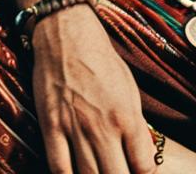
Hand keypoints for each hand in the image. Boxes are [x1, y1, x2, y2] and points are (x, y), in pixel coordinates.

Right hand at [30, 1, 155, 173]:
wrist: (68, 35)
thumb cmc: (101, 60)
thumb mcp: (130, 89)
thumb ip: (135, 125)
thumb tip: (141, 155)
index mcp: (127, 116)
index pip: (143, 166)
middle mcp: (103, 128)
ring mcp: (75, 130)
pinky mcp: (51, 128)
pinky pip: (59, 169)